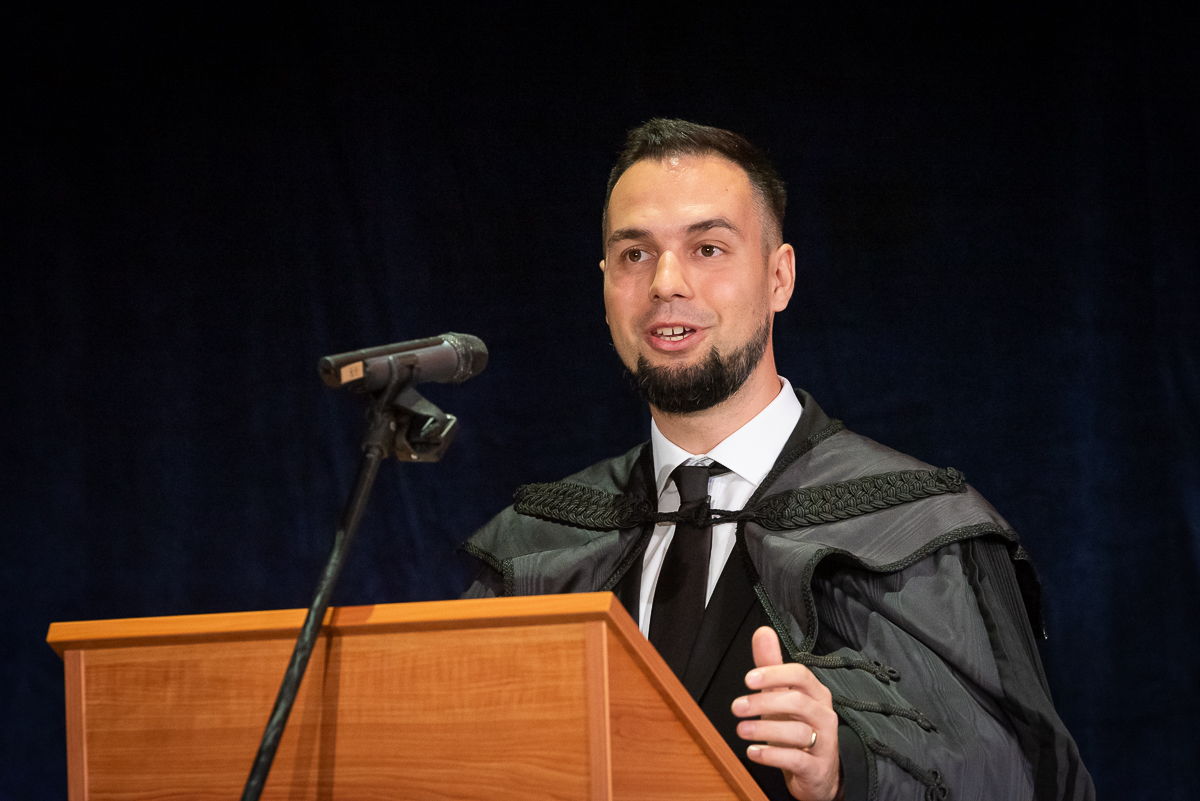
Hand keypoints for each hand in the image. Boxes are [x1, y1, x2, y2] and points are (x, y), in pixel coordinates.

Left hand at [731, 627, 842, 800]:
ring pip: (798, 732)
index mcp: (816, 694)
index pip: (800, 675)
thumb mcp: (782, 696)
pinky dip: (772, 755)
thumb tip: (763, 632)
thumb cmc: (797, 728)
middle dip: (763, 702)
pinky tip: (753, 752)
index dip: (774, 674)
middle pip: (797, 702)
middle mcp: (824, 715)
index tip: (748, 679)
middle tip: (737, 707)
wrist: (817, 772)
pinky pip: (797, 759)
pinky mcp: (818, 768)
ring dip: (764, 730)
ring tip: (741, 730)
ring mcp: (824, 742)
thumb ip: (772, 665)